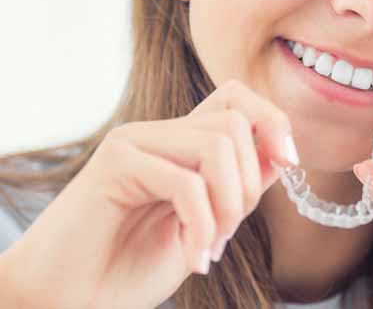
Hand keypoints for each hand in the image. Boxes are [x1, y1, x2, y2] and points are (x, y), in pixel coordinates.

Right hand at [1, 79, 296, 308]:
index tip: (290, 162)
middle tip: (227, 235)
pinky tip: (194, 258)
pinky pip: (186, 182)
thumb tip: (283, 153)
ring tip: (209, 247)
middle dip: (251, 183)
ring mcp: (133, 143)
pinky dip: (202, 226)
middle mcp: (156, 134)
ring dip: (229, 205)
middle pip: (236, 121)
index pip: (236, 97)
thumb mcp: (205, 225)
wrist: (68, 301)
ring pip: (218, 143)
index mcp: (178, 144)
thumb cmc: (129, 268)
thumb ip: (237, 188)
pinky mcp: (114, 164)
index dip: (272, 121)